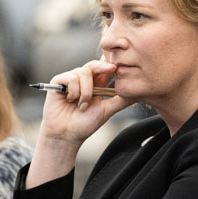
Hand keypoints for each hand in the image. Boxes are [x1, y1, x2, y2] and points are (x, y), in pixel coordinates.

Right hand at [28, 60, 135, 187]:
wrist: (67, 135)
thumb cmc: (85, 124)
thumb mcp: (107, 110)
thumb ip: (121, 100)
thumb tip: (139, 94)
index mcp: (96, 84)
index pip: (103, 67)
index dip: (110, 63)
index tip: (119, 66)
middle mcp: (83, 79)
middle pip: (94, 64)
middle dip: (104, 66)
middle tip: (113, 69)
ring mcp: (70, 79)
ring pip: (84, 72)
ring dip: (86, 92)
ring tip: (83, 106)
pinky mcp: (58, 81)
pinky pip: (71, 78)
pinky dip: (74, 91)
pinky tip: (71, 101)